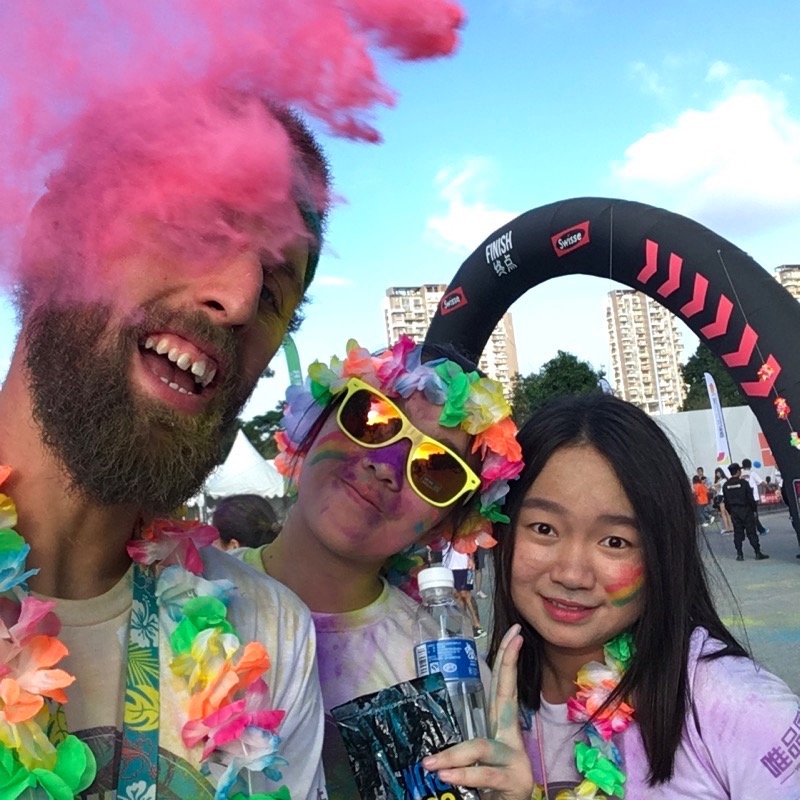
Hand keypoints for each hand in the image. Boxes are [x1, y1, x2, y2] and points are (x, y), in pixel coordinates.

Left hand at [422, 624, 533, 799]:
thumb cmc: (488, 786)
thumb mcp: (475, 758)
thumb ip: (460, 743)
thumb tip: (429, 730)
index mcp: (499, 728)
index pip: (502, 686)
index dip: (508, 658)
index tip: (516, 632)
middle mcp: (510, 738)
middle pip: (508, 693)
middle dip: (510, 663)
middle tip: (514, 639)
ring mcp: (515, 759)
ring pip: (481, 746)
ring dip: (454, 754)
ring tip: (430, 764)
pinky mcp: (514, 781)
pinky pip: (483, 774)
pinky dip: (462, 774)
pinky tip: (445, 775)